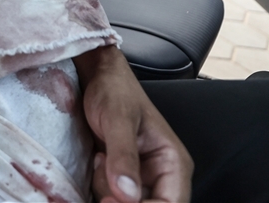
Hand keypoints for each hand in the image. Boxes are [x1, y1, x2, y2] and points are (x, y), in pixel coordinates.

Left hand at [76, 47, 192, 202]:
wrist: (95, 77)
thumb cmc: (114, 90)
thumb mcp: (118, 118)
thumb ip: (123, 155)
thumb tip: (127, 194)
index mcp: (173, 164)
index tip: (112, 199)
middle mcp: (160, 176)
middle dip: (121, 200)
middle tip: (103, 174)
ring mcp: (139, 179)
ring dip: (106, 191)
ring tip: (100, 157)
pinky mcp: (119, 178)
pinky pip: (112, 197)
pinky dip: (100, 188)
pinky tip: (95, 162)